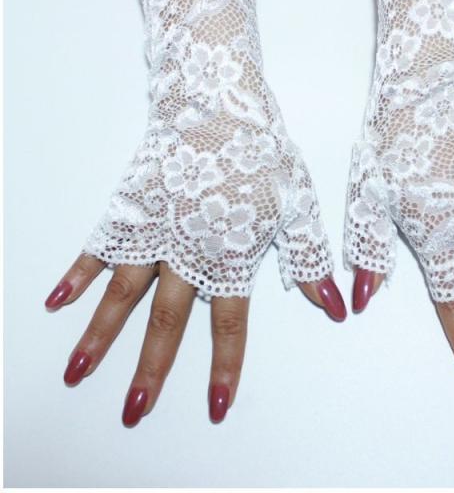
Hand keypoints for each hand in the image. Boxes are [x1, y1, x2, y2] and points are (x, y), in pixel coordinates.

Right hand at [45, 0, 345, 426]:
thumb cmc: (260, 151)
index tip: (214, 407)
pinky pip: (97, 247)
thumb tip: (336, 309)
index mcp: (229, 257)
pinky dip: (77, 275)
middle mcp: (187, 254)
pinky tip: (56, 302)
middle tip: (133, 411)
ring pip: (122, 295)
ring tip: (76, 374)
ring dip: (99, 337)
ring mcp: (153, 232)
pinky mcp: (129, 207)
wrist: (217, 103)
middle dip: (151, 370)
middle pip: (166, 323)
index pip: (228, 327)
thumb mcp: (297, 205)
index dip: (223, 368)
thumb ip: (309, 261)